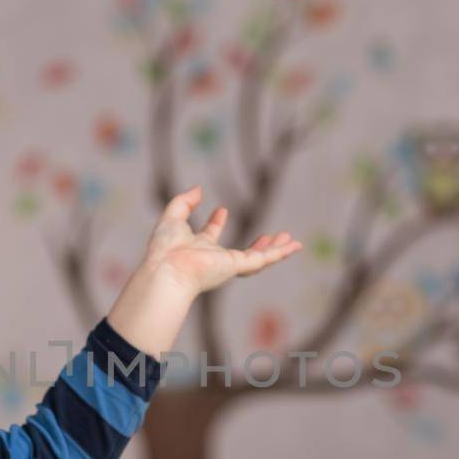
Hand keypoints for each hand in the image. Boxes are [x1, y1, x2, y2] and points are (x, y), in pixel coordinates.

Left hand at [144, 185, 302, 295]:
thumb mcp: (173, 216)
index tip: (221, 210)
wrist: (167, 270)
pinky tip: (294, 245)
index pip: (210, 235)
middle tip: (270, 235)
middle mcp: (214, 259)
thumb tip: (198, 189)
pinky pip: (263, 259)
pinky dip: (280, 253)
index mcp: (196, 247)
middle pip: (240, 252)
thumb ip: (184, 202)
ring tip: (290, 240)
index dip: (215, 223)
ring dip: (274, 250)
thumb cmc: (165, 249)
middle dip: (256, 245)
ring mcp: (228, 265)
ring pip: (257, 258)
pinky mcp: (237, 267)